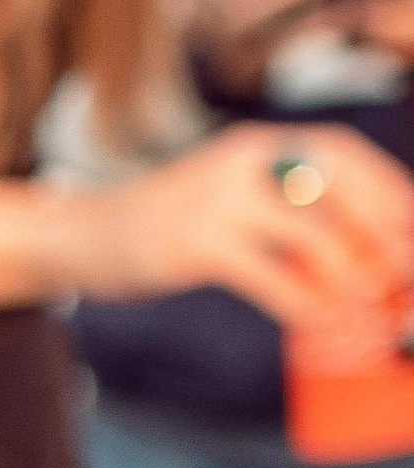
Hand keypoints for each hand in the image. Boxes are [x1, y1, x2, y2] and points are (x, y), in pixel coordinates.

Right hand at [62, 123, 413, 323]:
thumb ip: (278, 206)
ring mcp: (218, 202)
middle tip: (402, 271)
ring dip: (350, 274)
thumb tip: (353, 249)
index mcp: (257, 146)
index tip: (409, 226)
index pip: (341, 153)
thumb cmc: (168, 224)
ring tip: (363, 303)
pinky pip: (269, 276)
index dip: (386, 188)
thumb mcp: (227, 197)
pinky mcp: (196, 245)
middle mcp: (244, 163)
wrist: (87, 233)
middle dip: (383, 231)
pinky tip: (317, 321)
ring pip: (312, 234)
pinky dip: (303, 303)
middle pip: (338, 188)